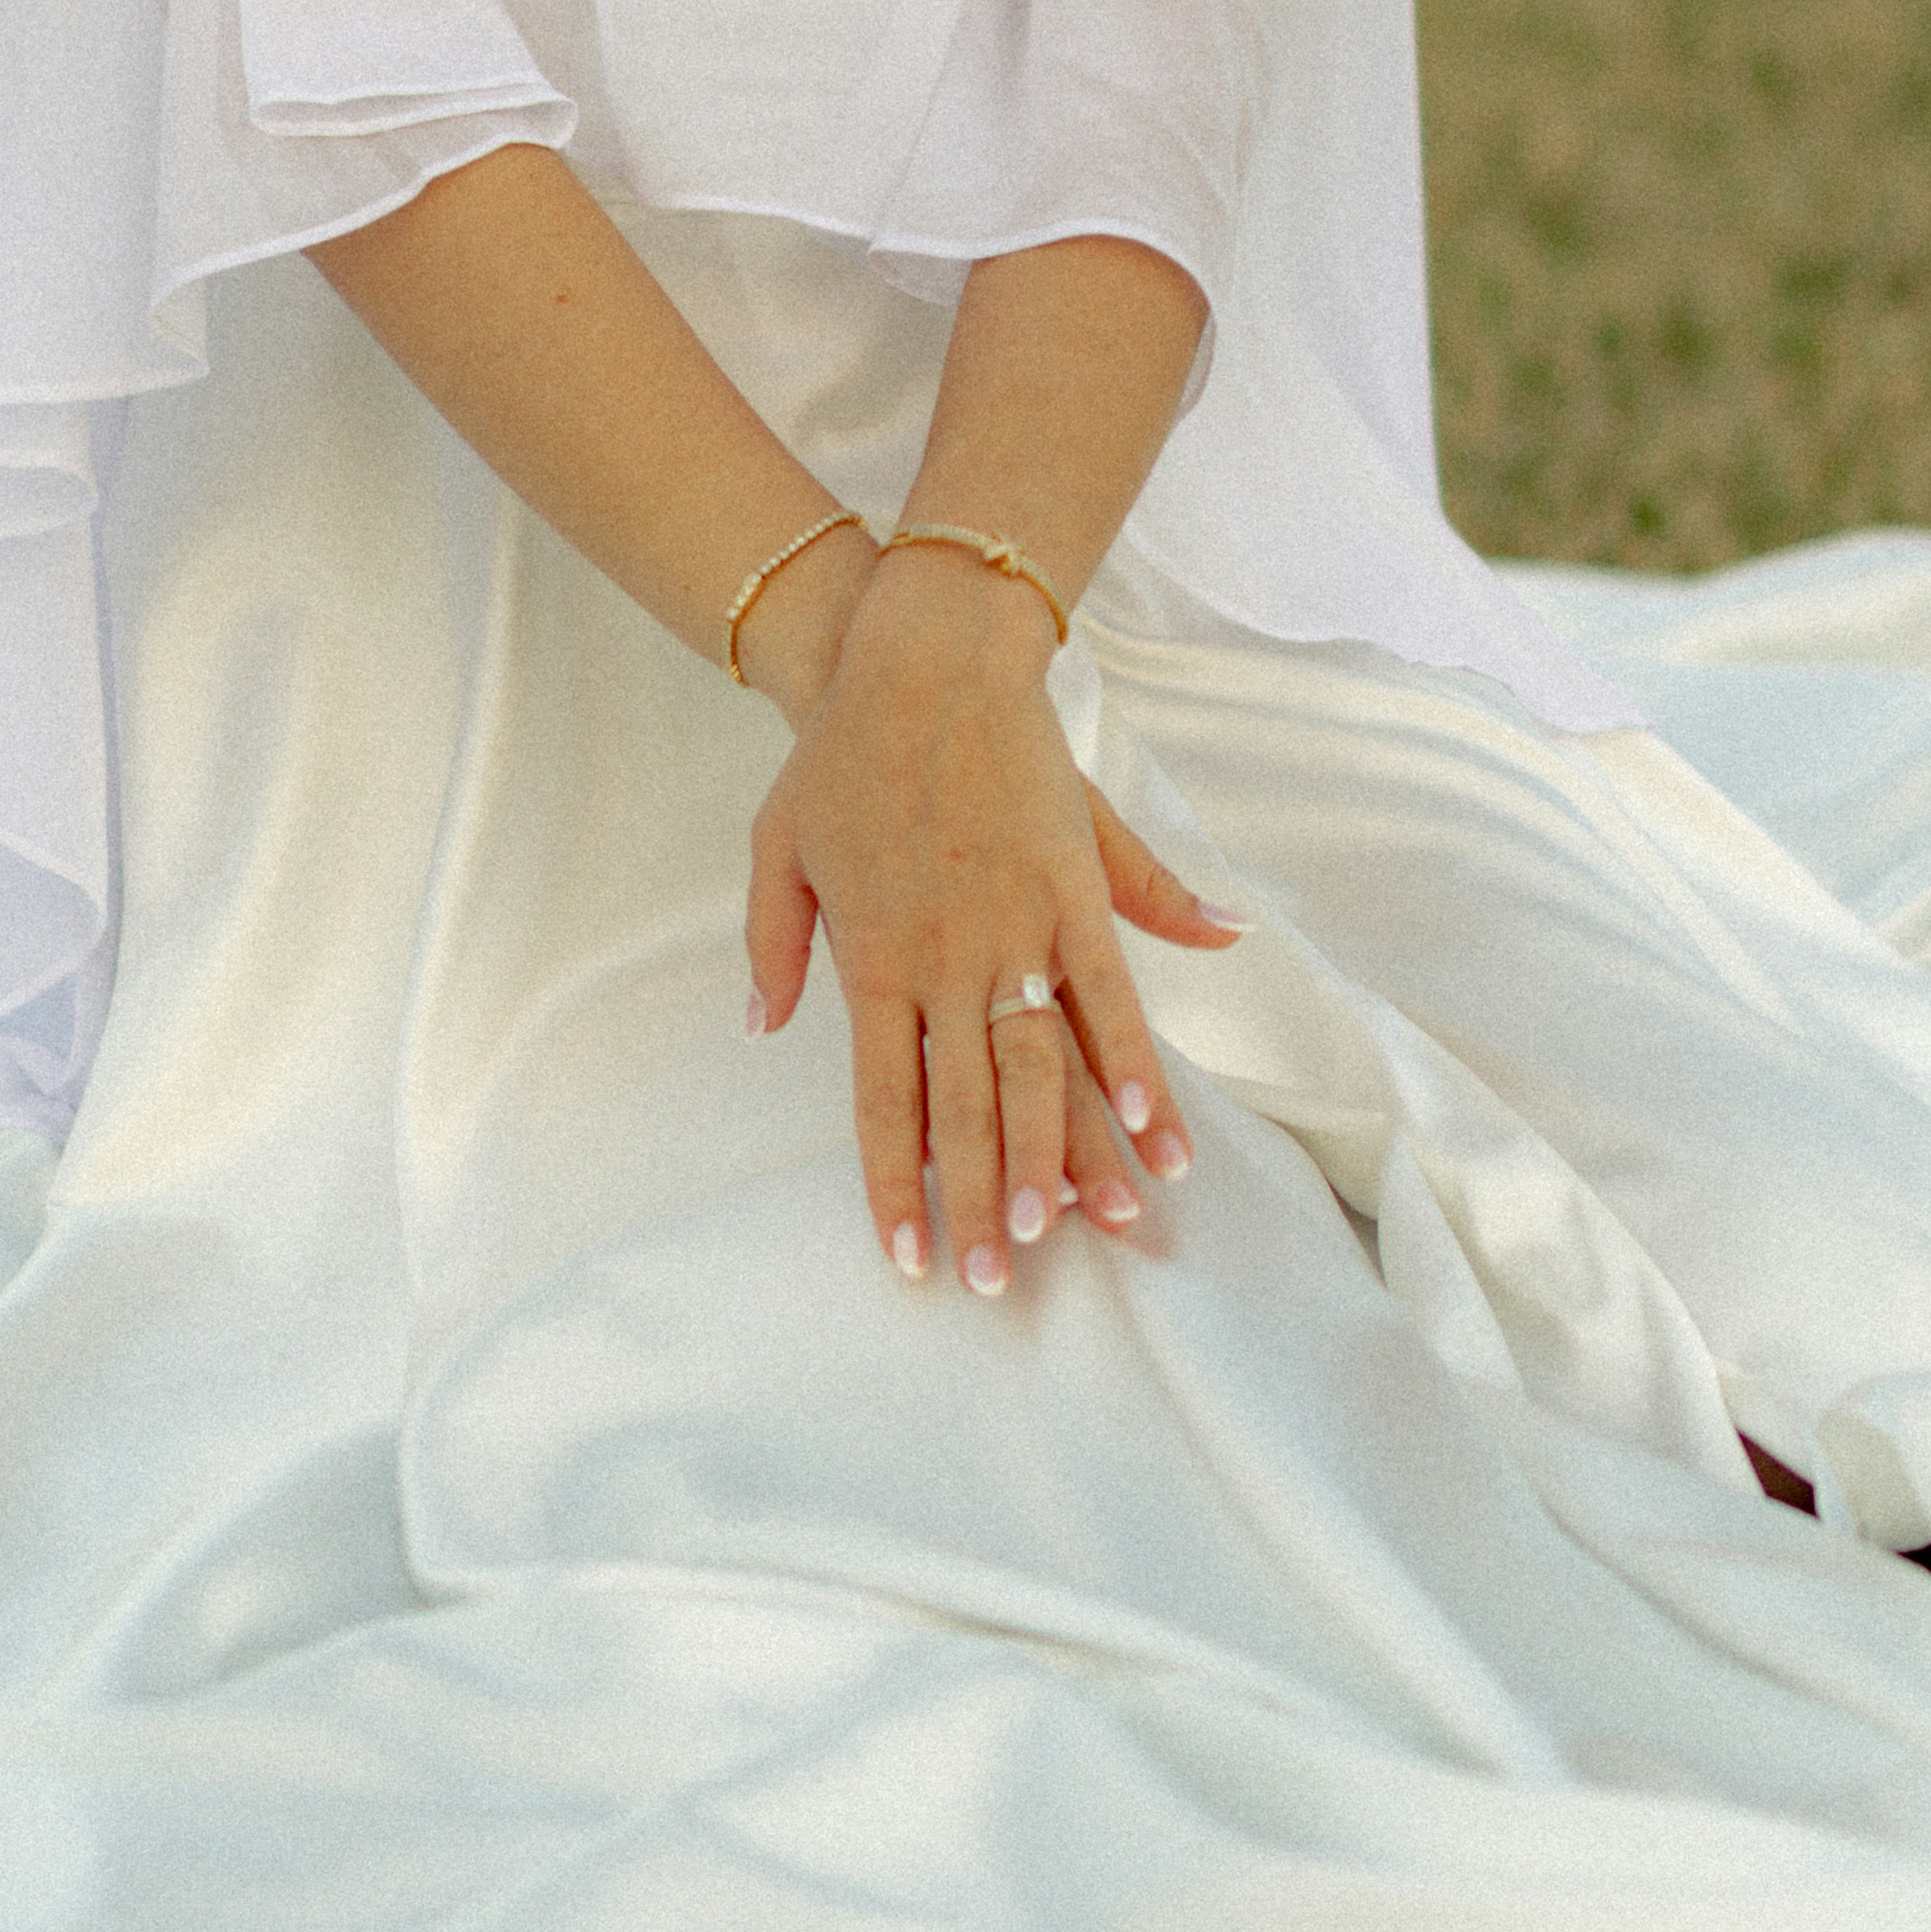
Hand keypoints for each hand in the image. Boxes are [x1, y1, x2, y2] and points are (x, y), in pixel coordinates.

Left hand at [740, 541, 1237, 1293]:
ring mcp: (1020, 925)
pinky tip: (1162, 1130)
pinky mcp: (1074, 889)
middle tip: (998, 1276)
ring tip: (1084, 1231)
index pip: (887, 1101)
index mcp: (874, 960)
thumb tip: (768, 1027)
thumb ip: (776, 948)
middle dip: (985, 1196)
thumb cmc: (838, 754)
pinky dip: (1139, 1064)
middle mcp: (950, 958)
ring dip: (1066, 1152)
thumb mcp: (776, 847)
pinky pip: (1112, 993)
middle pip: (972, 1102)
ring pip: (1047, 1063)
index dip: (901, 1184)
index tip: (913, 1258)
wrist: (918, 655)